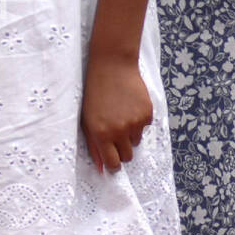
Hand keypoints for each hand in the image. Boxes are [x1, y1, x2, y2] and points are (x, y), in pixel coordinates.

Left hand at [80, 54, 153, 174]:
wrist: (112, 65)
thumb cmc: (95, 92)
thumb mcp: (87, 118)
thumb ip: (94, 145)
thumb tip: (101, 169)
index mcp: (101, 133)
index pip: (113, 164)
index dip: (113, 164)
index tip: (112, 158)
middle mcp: (119, 131)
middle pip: (127, 157)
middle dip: (122, 149)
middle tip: (115, 133)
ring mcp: (135, 122)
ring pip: (136, 141)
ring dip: (130, 133)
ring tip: (121, 113)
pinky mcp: (147, 114)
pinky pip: (144, 127)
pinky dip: (139, 120)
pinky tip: (129, 104)